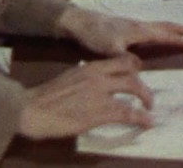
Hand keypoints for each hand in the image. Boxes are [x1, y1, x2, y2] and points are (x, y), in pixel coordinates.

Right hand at [18, 55, 153, 138]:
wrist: (32, 110)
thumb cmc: (47, 97)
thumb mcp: (71, 78)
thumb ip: (88, 78)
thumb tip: (100, 83)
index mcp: (91, 68)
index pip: (122, 60)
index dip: (136, 67)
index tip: (140, 74)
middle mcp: (98, 77)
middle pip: (132, 74)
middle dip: (143, 86)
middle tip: (147, 97)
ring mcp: (100, 94)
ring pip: (133, 89)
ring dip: (146, 99)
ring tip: (150, 109)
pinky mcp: (99, 113)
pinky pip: (127, 113)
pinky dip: (140, 118)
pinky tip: (147, 122)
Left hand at [56, 6, 182, 56]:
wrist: (78, 22)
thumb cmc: (94, 35)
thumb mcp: (109, 49)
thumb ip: (124, 58)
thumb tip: (140, 66)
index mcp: (140, 30)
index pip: (167, 35)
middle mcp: (140, 25)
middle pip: (168, 26)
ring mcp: (134, 25)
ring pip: (160, 26)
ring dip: (175, 29)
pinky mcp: (127, 27)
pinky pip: (152, 28)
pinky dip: (163, 30)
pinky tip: (159, 35)